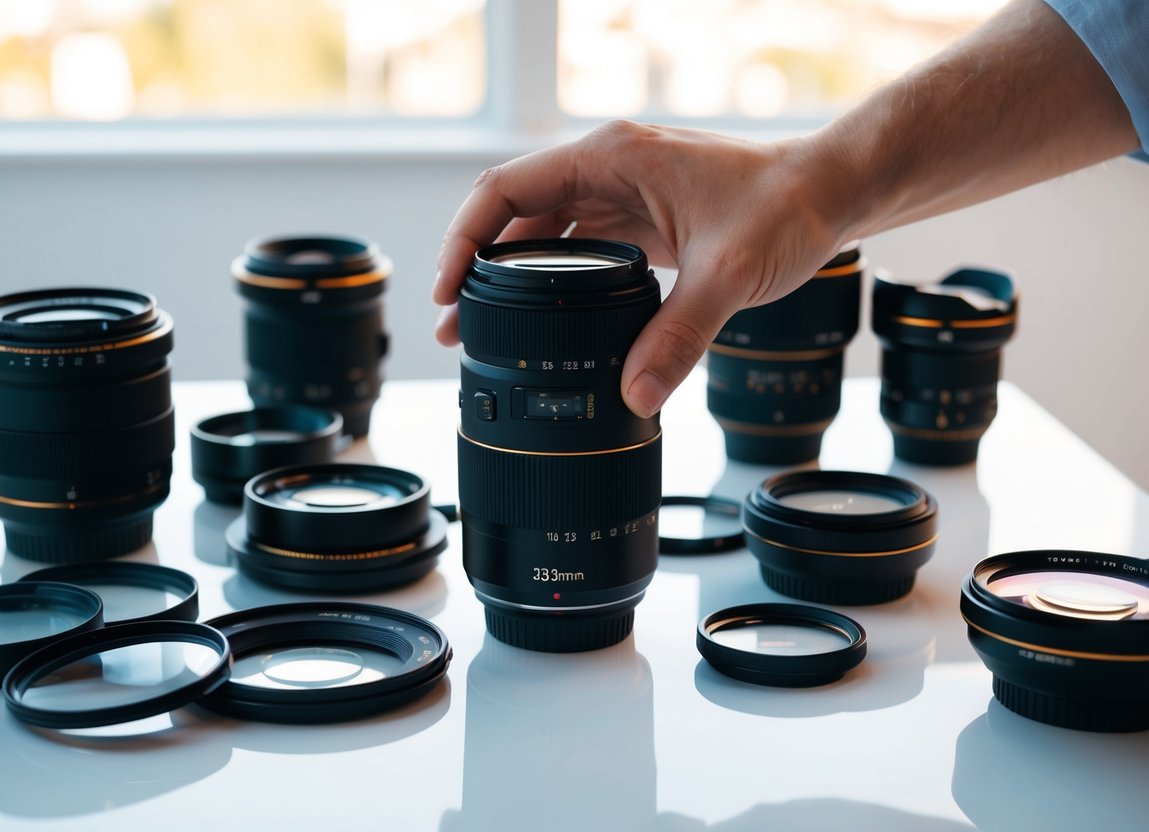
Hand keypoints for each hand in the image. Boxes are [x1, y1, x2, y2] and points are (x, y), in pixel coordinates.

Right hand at [433, 120, 854, 417]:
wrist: (829, 192)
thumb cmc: (785, 205)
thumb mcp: (728, 272)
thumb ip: (679, 335)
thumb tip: (635, 396)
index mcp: (611, 158)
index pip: (507, 189)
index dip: (464, 238)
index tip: (448, 290)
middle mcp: (607, 169)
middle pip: (514, 215)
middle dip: (476, 269)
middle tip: (455, 327)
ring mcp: (621, 194)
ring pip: (542, 233)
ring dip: (508, 277)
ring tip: (480, 329)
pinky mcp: (638, 221)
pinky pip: (576, 248)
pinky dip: (549, 282)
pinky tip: (539, 318)